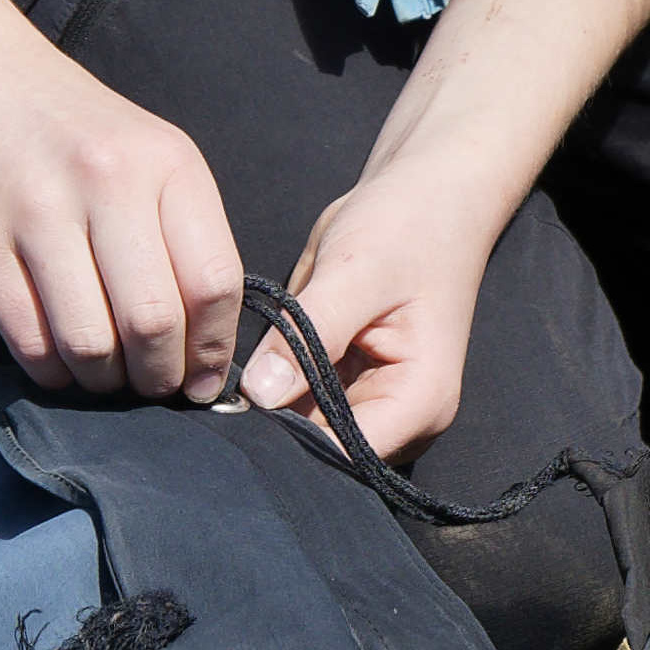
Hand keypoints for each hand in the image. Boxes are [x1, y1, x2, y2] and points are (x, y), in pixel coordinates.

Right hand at [0, 23, 245, 402]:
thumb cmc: (71, 132)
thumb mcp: (147, 156)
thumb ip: (182, 238)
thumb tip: (206, 351)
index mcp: (166, 162)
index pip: (214, 284)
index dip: (212, 350)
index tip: (202, 379)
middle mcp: (106, 181)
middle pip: (153, 324)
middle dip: (157, 377)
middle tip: (149, 383)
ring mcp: (36, 211)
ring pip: (89, 344)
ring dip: (102, 380)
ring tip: (101, 372)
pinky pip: (29, 342)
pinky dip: (50, 371)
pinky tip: (56, 358)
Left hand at [235, 162, 501, 462]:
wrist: (427, 195)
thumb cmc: (407, 225)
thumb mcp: (354, 270)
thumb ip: (308, 334)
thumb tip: (258, 394)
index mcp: (420, 400)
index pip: (344, 454)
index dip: (288, 442)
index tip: (237, 412)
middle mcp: (404, 418)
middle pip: (324, 452)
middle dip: (275, 424)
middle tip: (222, 393)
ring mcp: (379, 406)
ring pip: (306, 430)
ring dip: (273, 403)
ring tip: (240, 370)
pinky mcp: (353, 388)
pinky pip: (303, 403)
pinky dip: (277, 384)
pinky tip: (256, 361)